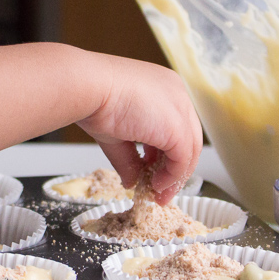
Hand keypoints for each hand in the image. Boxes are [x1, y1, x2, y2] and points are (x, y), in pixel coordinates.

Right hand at [76, 55, 202, 205]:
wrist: (89, 88)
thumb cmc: (94, 99)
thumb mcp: (117, 133)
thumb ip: (129, 157)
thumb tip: (131, 181)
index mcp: (164, 87)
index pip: (176, 125)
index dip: (166, 151)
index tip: (156, 171)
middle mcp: (178, 94)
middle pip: (188, 138)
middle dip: (174, 168)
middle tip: (161, 189)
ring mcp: (180, 109)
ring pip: (190, 150)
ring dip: (174, 176)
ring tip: (158, 192)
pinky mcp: (178, 128)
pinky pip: (182, 160)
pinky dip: (171, 176)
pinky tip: (156, 185)